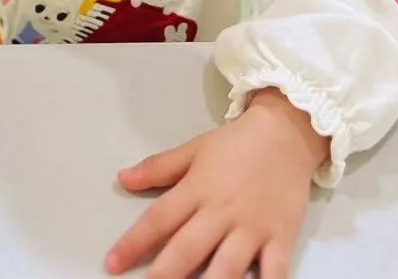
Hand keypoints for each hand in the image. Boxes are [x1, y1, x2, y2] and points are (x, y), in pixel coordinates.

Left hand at [107, 90, 328, 278]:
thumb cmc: (236, 143)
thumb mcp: (194, 149)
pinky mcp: (280, 239)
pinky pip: (274, 272)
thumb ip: (159, 168)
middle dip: (165, 275)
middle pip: (188, 249)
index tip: (112, 262)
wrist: (286, 132)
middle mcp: (221, 212)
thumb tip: (122, 179)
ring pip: (226, 268)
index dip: (133, 243)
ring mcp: (252, 228)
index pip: (159, 219)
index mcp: (198, 189)